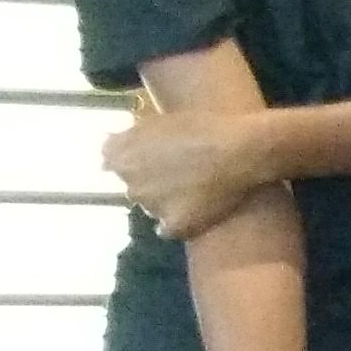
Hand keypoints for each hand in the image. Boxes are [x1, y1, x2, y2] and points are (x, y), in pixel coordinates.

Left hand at [106, 106, 277, 239]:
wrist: (240, 148)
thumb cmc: (203, 125)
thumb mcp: (158, 120)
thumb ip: (131, 137)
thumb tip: (111, 148)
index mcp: (120, 154)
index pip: (110, 160)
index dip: (132, 159)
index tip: (152, 156)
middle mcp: (129, 182)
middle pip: (133, 185)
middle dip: (150, 181)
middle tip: (179, 172)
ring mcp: (150, 206)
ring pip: (152, 206)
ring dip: (165, 201)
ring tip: (195, 190)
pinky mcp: (174, 225)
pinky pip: (169, 229)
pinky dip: (179, 222)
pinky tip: (197, 211)